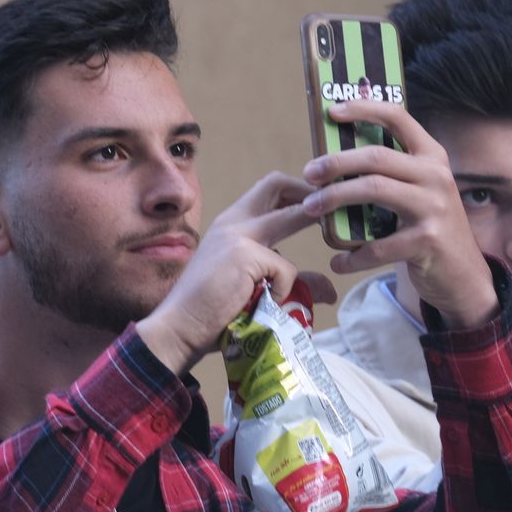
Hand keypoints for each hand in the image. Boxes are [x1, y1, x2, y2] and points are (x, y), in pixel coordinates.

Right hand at [136, 172, 322, 375]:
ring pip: (292, 216)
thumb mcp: (256, 290)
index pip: (265, 192)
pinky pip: (287, 269)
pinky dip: (284, 289)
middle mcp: (233, 222)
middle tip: (331, 206)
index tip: (318, 207)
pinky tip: (266, 304)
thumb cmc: (212, 313)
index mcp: (230, 225)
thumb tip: (329, 288)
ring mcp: (238, 235)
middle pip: (275, 184)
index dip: (295, 193)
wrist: (180, 328)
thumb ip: (292, 283)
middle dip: (308, 191)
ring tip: (326, 233)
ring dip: (312, 221)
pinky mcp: (245, 254)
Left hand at [300, 98, 496, 329]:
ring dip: (334, 198)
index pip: (398, 117)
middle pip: (376, 156)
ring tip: (311, 208)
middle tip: (309, 173)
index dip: (363, 108)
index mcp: (431, 156)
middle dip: (336, 162)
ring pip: (374, 189)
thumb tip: (335, 157)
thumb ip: (391, 172)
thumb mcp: (418, 191)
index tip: (331, 112)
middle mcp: (436, 175)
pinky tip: (338, 261)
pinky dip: (352, 256)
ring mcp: (435, 207)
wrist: (463, 274)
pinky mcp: (428, 240)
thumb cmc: (428, 227)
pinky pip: (378, 245)